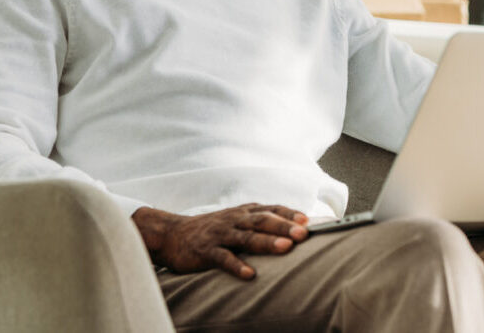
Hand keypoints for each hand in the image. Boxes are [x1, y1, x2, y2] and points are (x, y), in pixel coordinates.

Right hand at [132, 203, 308, 278]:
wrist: (173, 233)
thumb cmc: (214, 229)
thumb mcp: (237, 219)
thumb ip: (261, 221)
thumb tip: (295, 228)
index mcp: (245, 211)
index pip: (272, 209)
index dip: (291, 214)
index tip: (309, 220)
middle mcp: (236, 219)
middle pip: (263, 220)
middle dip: (284, 226)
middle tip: (304, 234)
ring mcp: (221, 234)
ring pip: (247, 237)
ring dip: (267, 242)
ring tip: (285, 249)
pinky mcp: (206, 251)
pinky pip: (223, 258)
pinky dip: (236, 266)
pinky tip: (249, 274)